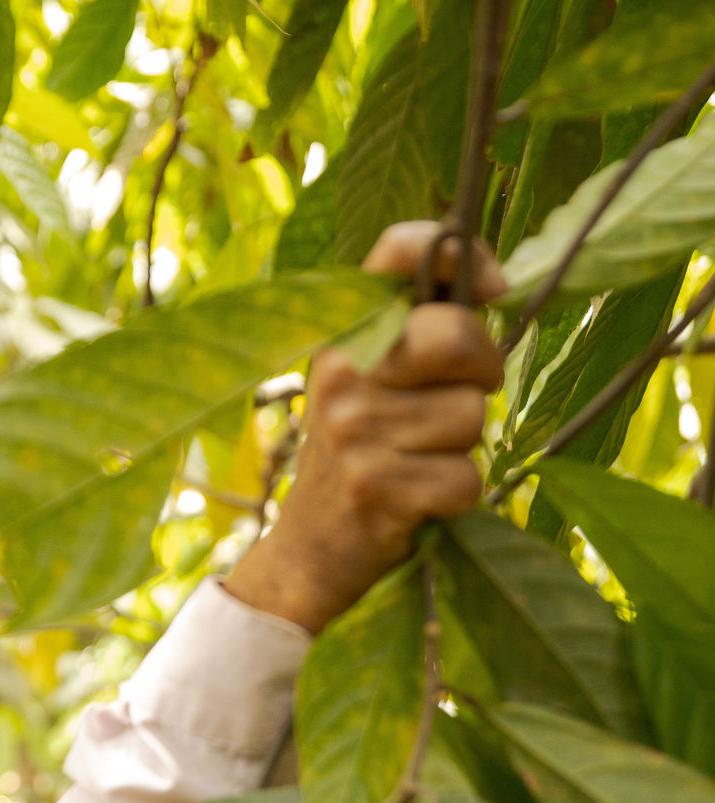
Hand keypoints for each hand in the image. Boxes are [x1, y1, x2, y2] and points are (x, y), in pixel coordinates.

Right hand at [223, 222, 505, 635]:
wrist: (307, 552)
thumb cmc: (356, 456)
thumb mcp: (367, 381)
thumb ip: (419, 328)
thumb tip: (495, 284)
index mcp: (343, 337)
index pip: (399, 250)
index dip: (465, 256)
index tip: (492, 289)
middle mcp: (343, 376)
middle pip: (457, 335)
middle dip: (483, 368)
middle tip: (460, 398)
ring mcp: (357, 433)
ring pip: (470, 416)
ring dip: (462, 448)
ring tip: (418, 461)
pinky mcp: (380, 490)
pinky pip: (466, 479)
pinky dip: (456, 497)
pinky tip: (418, 501)